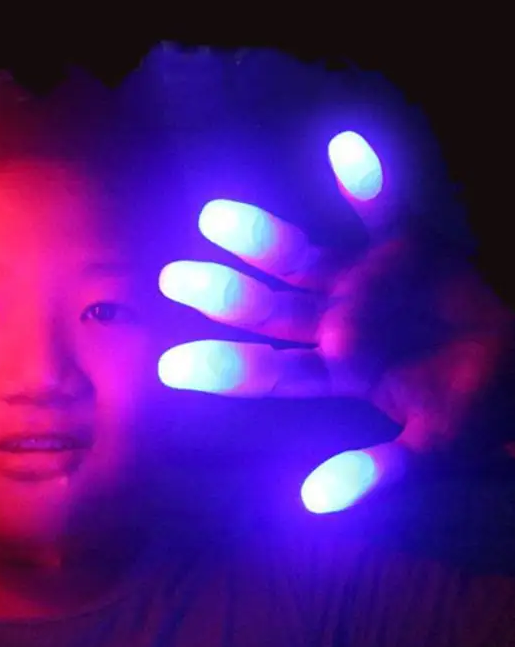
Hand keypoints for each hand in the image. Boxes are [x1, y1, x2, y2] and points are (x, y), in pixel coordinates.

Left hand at [157, 132, 513, 512]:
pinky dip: (371, 181)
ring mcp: (368, 284)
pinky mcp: (410, 248)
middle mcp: (339, 324)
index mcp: (338, 372)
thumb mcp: (432, 449)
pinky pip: (389, 209)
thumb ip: (377, 473)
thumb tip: (313, 503)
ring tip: (213, 216)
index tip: (168, 368)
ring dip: (263, 239)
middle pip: (270, 310)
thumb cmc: (478, 413)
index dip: (224, 370)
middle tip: (171, 278)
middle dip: (225, 295)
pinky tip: (344, 143)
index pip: (268, 372)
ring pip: (303, 260)